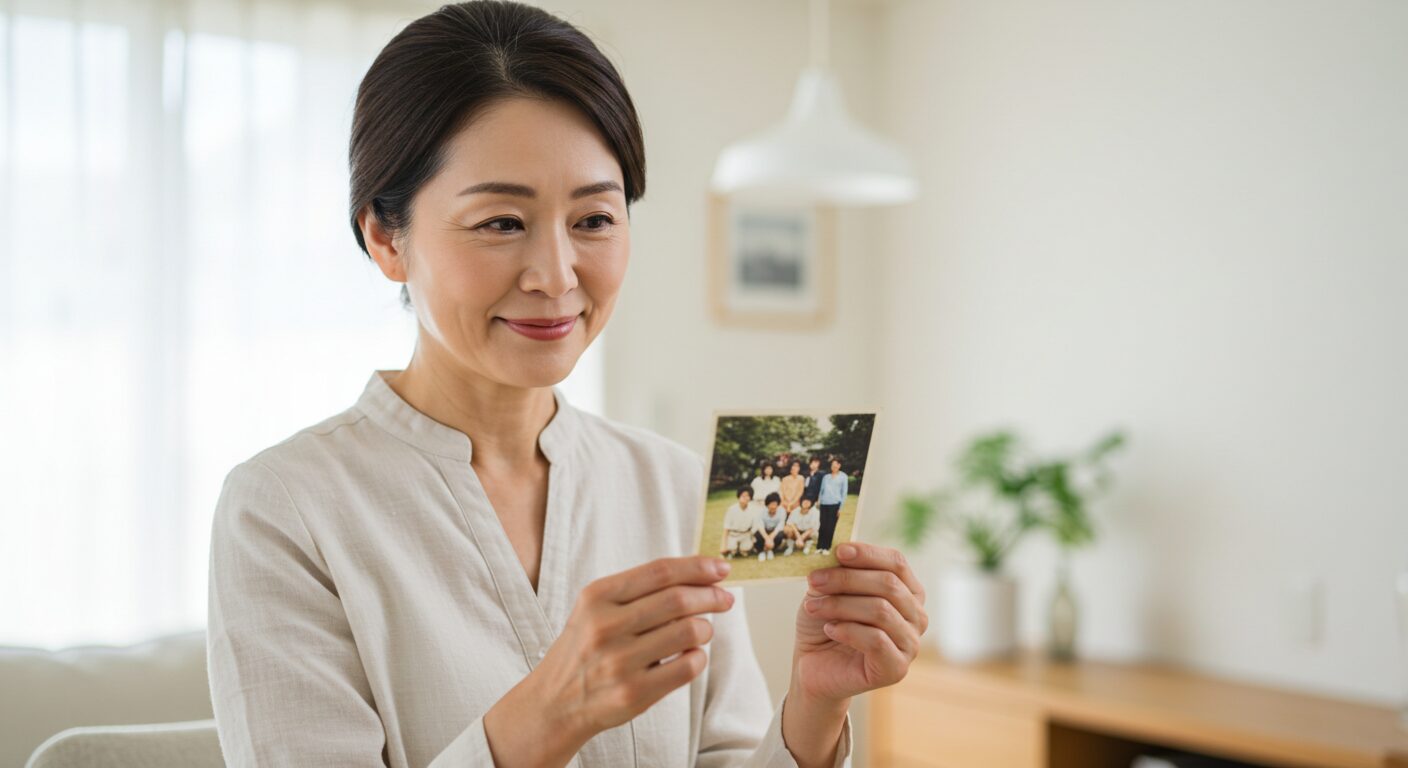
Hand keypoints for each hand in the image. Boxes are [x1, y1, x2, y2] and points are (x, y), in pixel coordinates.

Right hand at [483, 556, 734, 767]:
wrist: (555, 701)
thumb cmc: (585, 648)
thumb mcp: (597, 608)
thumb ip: (639, 590)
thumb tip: (699, 575)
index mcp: (597, 597)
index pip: (659, 572)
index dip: (697, 567)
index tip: (720, 569)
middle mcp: (606, 626)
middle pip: (678, 600)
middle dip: (710, 596)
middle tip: (724, 598)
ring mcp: (619, 662)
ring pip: (688, 632)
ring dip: (705, 629)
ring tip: (701, 631)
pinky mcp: (634, 693)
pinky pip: (687, 667)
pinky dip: (699, 658)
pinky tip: (690, 655)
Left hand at [793, 542, 927, 702]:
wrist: (814, 666)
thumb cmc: (826, 623)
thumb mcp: (829, 589)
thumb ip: (839, 569)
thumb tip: (840, 550)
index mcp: (907, 592)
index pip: (897, 563)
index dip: (868, 554)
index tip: (838, 551)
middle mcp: (916, 617)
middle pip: (888, 584)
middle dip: (846, 579)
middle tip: (814, 579)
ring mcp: (910, 645)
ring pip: (881, 610)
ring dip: (840, 605)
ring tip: (813, 607)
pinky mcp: (896, 668)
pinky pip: (876, 640)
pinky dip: (847, 630)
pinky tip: (829, 629)